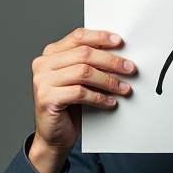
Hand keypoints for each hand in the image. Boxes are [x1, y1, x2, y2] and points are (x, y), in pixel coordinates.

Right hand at [28, 28, 135, 172]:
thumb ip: (90, 65)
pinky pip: (80, 93)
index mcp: (51, 54)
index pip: (78, 37)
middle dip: (111, 60)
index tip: (119, 42)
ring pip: (84, 72)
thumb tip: (119, 56)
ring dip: (109, 80)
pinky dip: (100, 97)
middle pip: (84, 54)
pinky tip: (110, 101)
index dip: (100, 37)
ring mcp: (43, 81)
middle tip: (129, 68)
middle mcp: (43, 64)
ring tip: (123, 88)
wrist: (54, 136)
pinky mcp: (47, 98)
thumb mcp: (79, 80)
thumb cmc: (69, 106)